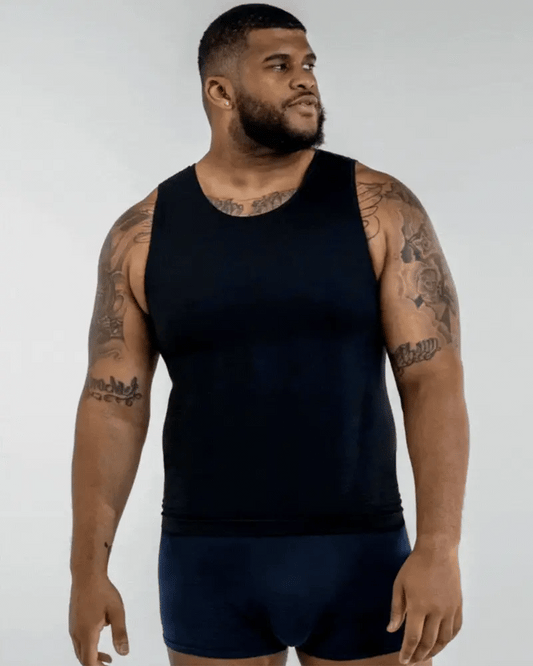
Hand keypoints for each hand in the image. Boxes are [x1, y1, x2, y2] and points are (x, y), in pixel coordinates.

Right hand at [69, 576, 129, 664]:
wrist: (87, 575)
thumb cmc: (102, 591)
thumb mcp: (117, 612)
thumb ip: (120, 634)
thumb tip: (124, 653)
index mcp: (87, 633)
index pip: (89, 661)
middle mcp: (77, 633)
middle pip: (83, 658)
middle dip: (95, 664)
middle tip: (109, 664)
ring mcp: (73, 626)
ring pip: (80, 649)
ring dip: (92, 655)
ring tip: (108, 657)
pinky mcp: (74, 620)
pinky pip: (79, 639)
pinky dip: (89, 645)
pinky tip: (100, 636)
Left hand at [386, 547, 462, 663]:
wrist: (438, 552)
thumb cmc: (415, 566)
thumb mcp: (399, 585)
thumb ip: (396, 609)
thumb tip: (391, 629)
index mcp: (419, 606)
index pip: (413, 638)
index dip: (407, 652)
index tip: (403, 660)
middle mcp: (436, 612)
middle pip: (428, 643)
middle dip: (419, 655)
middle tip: (412, 661)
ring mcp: (449, 610)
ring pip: (443, 640)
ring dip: (434, 651)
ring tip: (424, 656)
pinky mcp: (458, 606)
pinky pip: (455, 629)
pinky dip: (448, 640)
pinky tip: (441, 642)